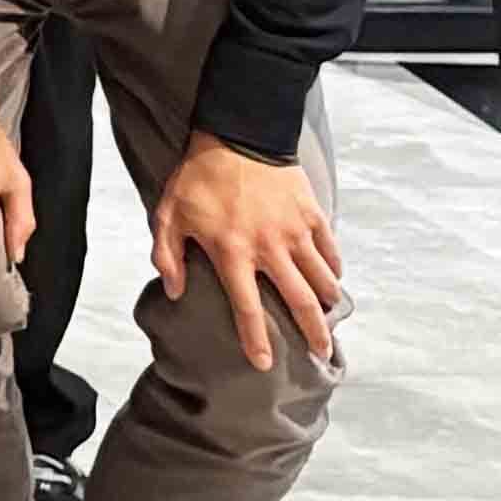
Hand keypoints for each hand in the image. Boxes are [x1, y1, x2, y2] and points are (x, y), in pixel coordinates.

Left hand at [150, 131, 343, 371]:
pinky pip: (329, 249)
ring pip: (321, 278)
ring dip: (328, 303)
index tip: (263, 364)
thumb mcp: (168, 215)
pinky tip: (333, 279)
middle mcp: (268, 247)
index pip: (245, 307)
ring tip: (330, 320)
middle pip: (298, 300)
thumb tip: (173, 291)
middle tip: (321, 354)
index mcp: (231, 252)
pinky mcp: (312, 214)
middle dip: (312, 332)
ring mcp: (295, 231)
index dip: (255, 339)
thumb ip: (167, 256)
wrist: (238, 135)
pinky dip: (333, 268)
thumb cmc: (197, 178)